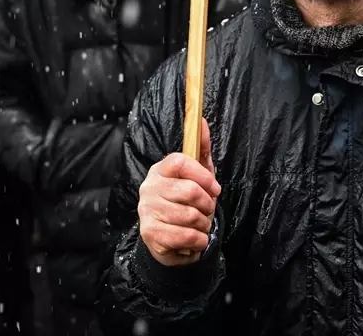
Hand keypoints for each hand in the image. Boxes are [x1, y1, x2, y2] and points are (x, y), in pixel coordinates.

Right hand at [138, 118, 219, 266]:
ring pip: (189, 215)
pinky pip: (185, 236)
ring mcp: (147, 210)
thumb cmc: (186, 204)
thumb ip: (201, 149)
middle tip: (207, 211)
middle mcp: (149, 187)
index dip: (202, 175)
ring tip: (200, 225)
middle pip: (188, 191)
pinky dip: (198, 240)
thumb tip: (203, 122)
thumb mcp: (197, 176)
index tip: (215, 188)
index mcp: (160, 170)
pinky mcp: (149, 233)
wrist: (170, 240)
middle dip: (207, 205)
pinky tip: (195, 239)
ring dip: (204, 224)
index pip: (179, 162)